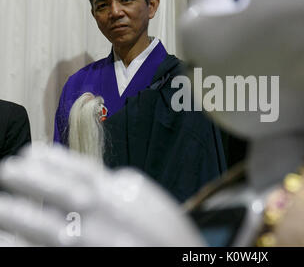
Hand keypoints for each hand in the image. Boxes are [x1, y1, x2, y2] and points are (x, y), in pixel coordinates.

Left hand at [0, 143, 204, 245]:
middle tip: (7, 169)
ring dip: (21, 213)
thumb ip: (122, 186)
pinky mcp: (84, 259)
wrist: (181, 263)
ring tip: (2, 203)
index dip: (53, 160)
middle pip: (62, 192)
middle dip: (31, 180)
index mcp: (125, 194)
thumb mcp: (150, 199)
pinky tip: (11, 239)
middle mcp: (108, 215)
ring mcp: (95, 242)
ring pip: (50, 225)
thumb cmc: (168, 234)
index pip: (83, 170)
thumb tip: (102, 177)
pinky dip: (30, 244)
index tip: (30, 152)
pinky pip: (50, 250)